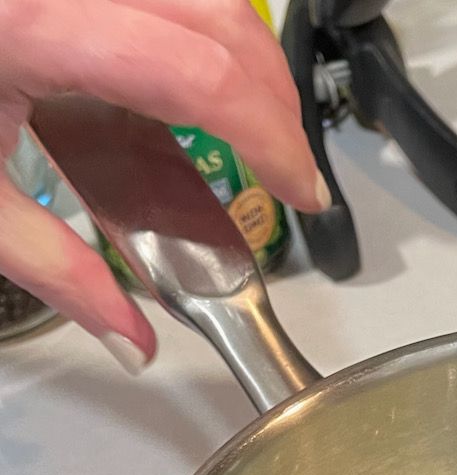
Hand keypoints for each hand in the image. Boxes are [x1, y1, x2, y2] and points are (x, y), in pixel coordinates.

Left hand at [0, 0, 328, 370]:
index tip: (300, 190)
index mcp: (33, 27)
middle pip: (220, 17)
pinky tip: (196, 76)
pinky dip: (204, 29)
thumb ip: (59, 268)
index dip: (270, 135)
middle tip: (285, 167)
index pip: (197, 74)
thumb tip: (131, 338)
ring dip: (247, 57)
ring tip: (252, 123)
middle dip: (273, 98)